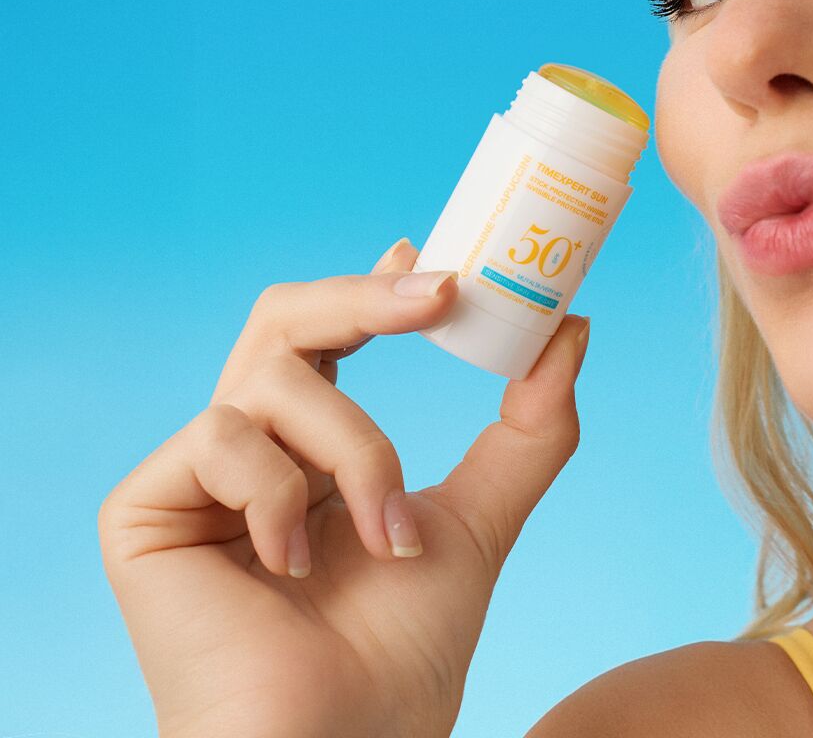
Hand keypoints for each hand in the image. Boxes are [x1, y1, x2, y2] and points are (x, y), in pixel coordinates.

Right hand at [98, 237, 589, 737]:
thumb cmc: (401, 655)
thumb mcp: (480, 520)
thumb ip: (528, 429)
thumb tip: (574, 331)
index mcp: (314, 446)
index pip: (331, 335)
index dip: (369, 284)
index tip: (423, 252)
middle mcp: (252, 446)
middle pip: (287, 315)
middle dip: (365, 295)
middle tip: (440, 293)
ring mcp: (194, 475)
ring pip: (278, 379)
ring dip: (358, 452)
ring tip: (388, 540)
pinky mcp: (142, 509)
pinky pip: (222, 437)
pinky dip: (282, 493)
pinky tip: (292, 563)